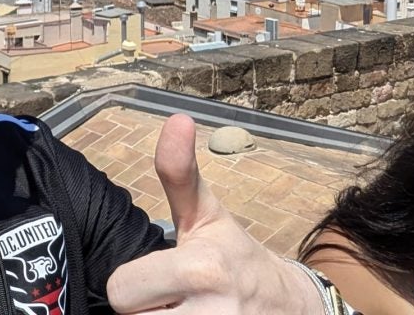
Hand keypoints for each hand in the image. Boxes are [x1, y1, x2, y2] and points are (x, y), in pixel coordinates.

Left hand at [105, 114, 323, 313]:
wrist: (293, 307)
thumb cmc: (236, 256)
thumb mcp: (207, 214)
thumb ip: (178, 172)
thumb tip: (177, 117)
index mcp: (200, 270)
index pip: (121, 290)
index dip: (132, 285)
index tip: (155, 277)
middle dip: (145, 311)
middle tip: (168, 299)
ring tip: (178, 312)